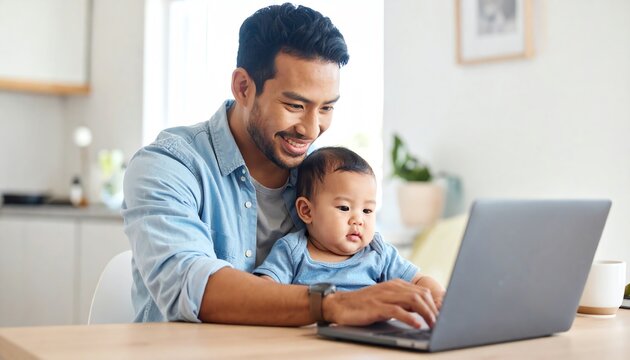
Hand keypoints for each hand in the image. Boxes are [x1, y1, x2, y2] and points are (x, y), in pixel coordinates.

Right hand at [322, 279, 438, 328]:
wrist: (340, 304)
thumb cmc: (364, 306)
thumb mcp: (386, 301)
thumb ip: (403, 304)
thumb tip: (423, 313)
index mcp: (396, 285)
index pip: (422, 291)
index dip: (436, 303)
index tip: (445, 315)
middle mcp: (392, 287)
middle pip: (421, 295)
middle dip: (434, 309)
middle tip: (441, 323)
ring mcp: (384, 295)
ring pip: (412, 301)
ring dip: (426, 313)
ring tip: (434, 324)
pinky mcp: (376, 306)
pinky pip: (396, 310)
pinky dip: (409, 318)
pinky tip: (416, 325)